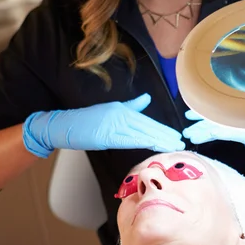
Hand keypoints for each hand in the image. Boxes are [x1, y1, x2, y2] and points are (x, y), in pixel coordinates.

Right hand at [23, 93, 184, 157]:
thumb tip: (146, 99)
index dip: (161, 129)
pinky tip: (155, 145)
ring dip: (159, 139)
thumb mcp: (109, 111)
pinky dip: (144, 142)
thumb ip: (130, 107)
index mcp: (121, 110)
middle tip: (180, 141)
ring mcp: (114, 123)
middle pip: (147, 126)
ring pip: (141, 132)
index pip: (145, 121)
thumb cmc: (85, 121)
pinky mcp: (107, 134)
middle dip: (164, 134)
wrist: (63, 125)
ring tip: (173, 145)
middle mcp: (120, 114)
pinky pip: (130, 139)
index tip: (175, 135)